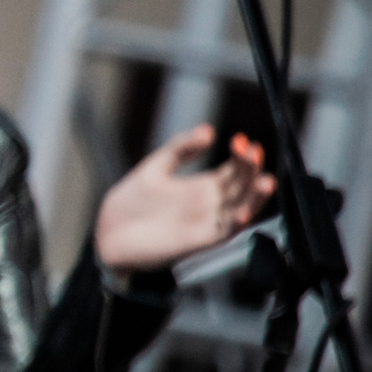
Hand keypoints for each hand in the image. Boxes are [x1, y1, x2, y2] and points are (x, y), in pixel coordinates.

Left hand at [94, 124, 275, 272]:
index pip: (234, 171)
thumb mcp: (155, 168)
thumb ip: (180, 149)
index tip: (242, 141)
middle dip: (251, 171)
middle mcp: (210, 205)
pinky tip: (242, 213)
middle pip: (241, 187)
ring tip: (265, 181)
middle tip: (253, 153)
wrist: (106, 233)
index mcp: (202, 187)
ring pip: (241, 210)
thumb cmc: (130, 203)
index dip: (241, 156)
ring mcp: (205, 223)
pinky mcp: (197, 241)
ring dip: (255, 198)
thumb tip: (208, 130)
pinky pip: (222, 234)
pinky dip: (234, 225)